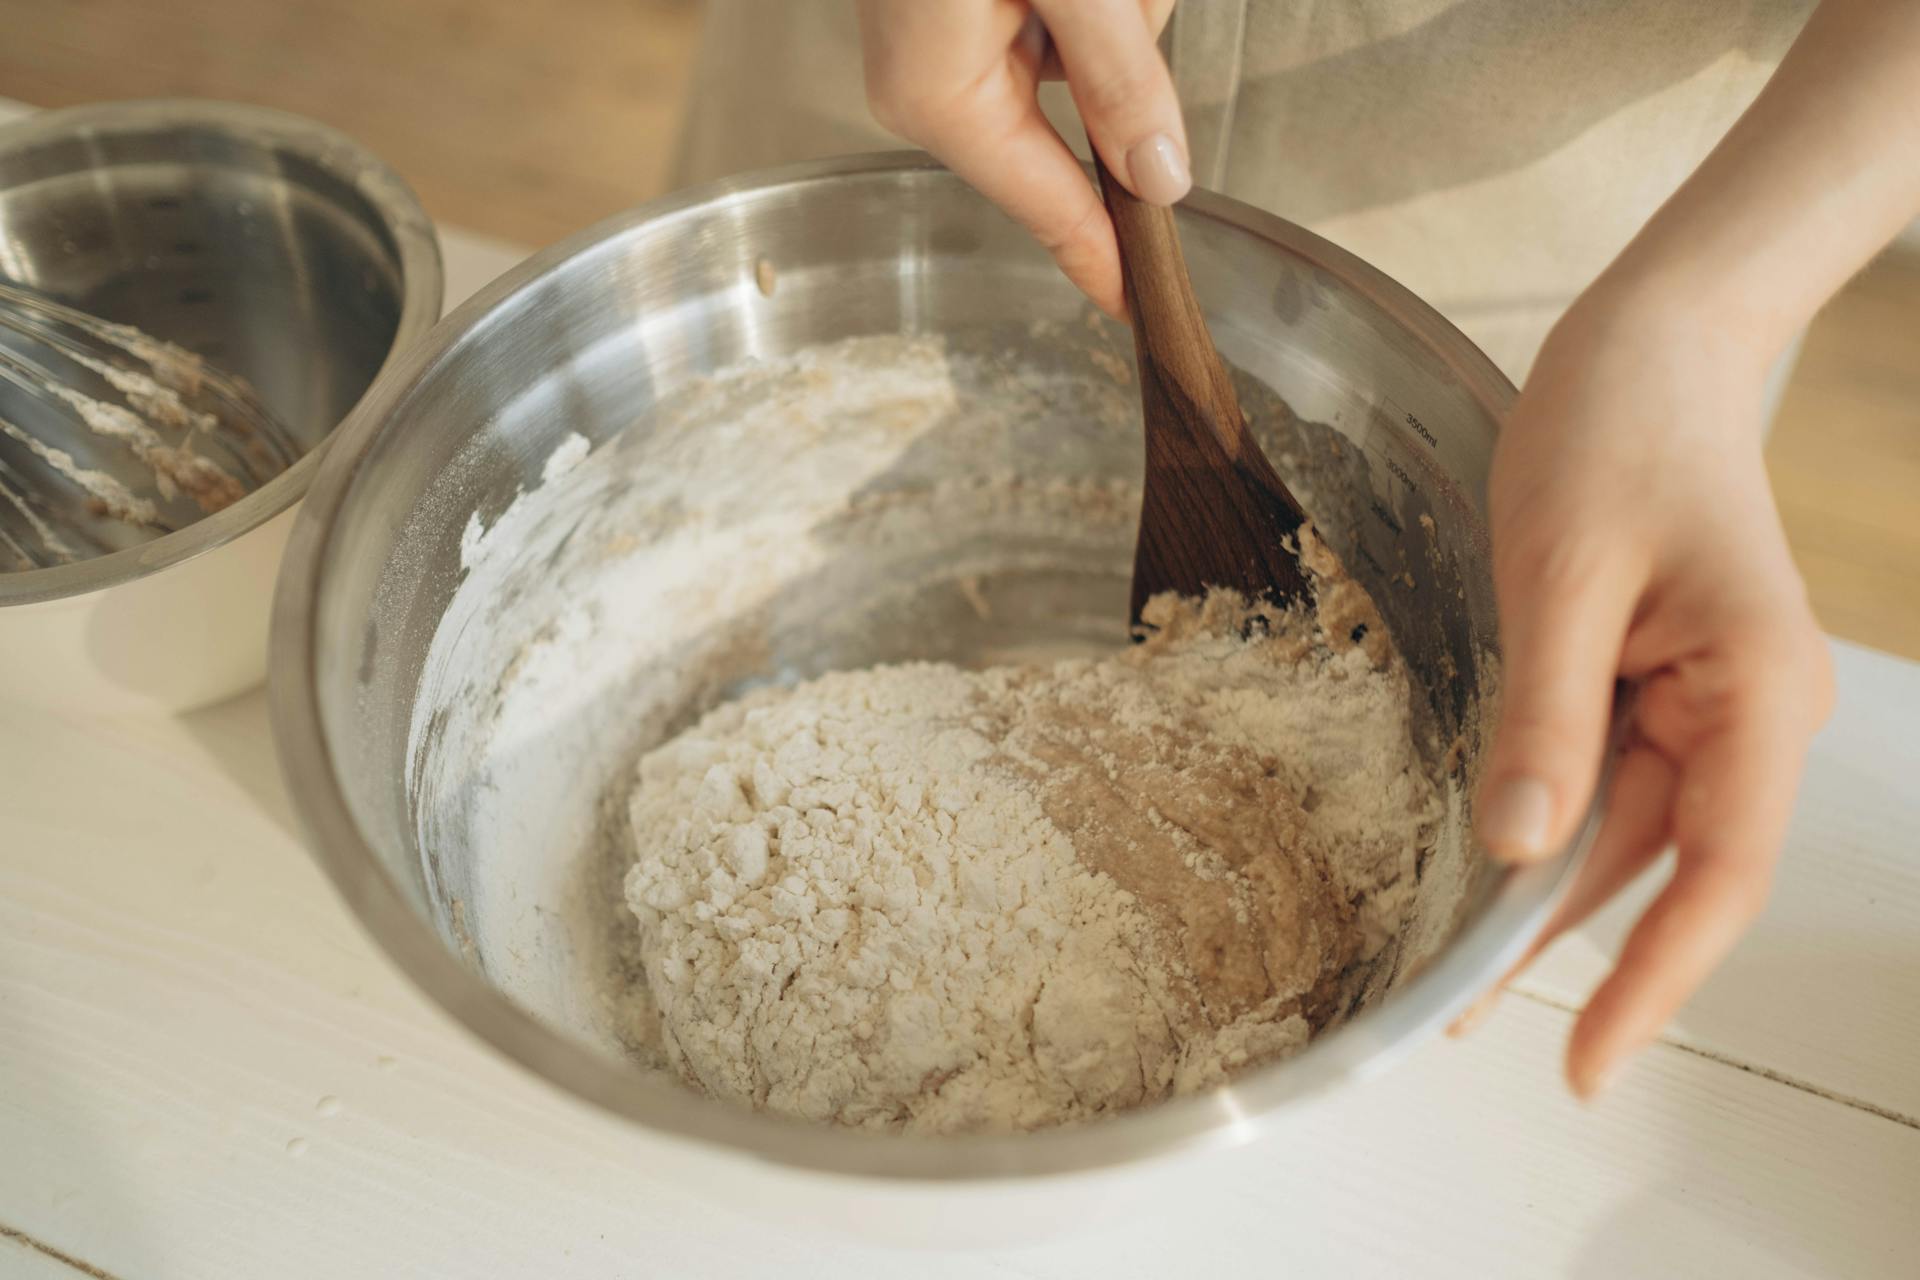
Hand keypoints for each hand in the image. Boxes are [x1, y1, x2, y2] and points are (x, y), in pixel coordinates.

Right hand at [856, 0, 1185, 317]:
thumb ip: (1118, 77)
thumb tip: (1158, 175)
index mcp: (940, 97)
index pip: (1049, 208)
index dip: (1108, 258)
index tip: (1142, 309)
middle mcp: (929, 82)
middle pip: (1082, 122)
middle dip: (1124, 55)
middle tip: (1108, 2)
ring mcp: (939, 43)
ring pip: (1084, 63)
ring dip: (1112, 13)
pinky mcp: (956, 7)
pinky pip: (1058, 28)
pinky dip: (1091, 2)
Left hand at [1458, 281, 1833, 1097]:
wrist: (1650, 343)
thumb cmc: (1616, 431)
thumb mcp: (1561, 575)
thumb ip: (1547, 717)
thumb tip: (1520, 850)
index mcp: (1757, 692)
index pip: (1716, 874)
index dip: (1651, 981)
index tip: (1585, 1065)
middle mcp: (1750, 713)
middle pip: (1662, 865)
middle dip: (1567, 947)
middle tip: (1457, 1020)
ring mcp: (1709, 699)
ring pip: (1625, 829)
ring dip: (1546, 891)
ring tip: (1453, 968)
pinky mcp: (1659, 679)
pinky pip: (1604, 775)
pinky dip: (1546, 819)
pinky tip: (1484, 864)